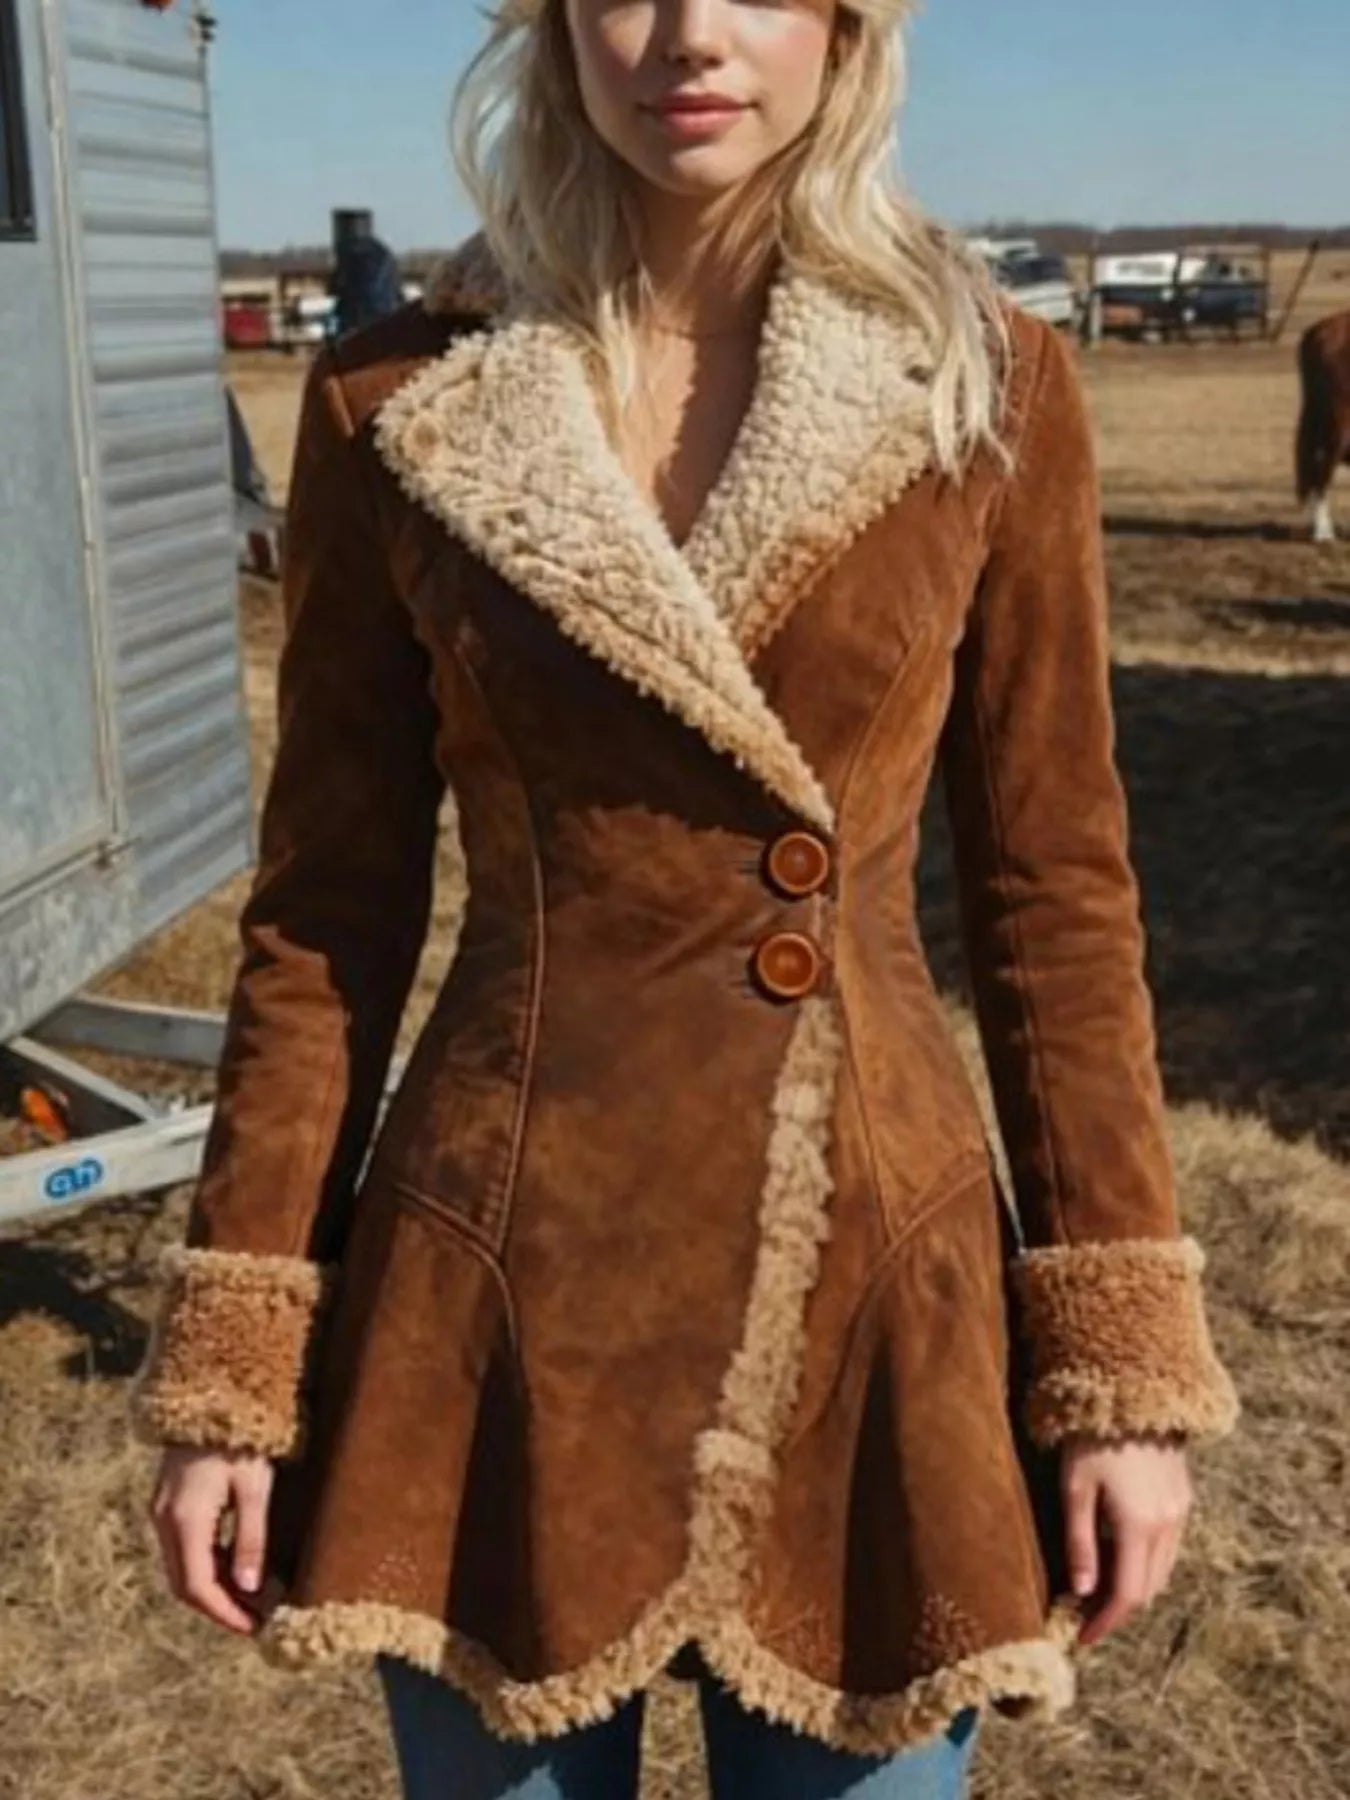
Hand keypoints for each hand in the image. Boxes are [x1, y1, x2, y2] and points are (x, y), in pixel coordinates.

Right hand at [148, 1445, 273, 1634]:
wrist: (210, 1393)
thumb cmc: (240, 1436)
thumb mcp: (254, 1486)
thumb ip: (251, 1538)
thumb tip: (249, 1588)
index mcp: (184, 1520)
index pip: (198, 1587)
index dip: (226, 1613)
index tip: (255, 1628)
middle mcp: (165, 1520)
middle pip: (185, 1584)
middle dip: (220, 1606)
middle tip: (258, 1618)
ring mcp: (162, 1511)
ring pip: (183, 1568)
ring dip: (215, 1587)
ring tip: (254, 1598)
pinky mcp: (169, 1502)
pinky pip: (184, 1548)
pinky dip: (209, 1565)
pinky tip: (238, 1566)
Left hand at [1061, 1433, 1192, 1647]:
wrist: (1132, 1388)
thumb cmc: (1092, 1436)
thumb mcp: (1075, 1488)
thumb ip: (1080, 1542)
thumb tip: (1081, 1593)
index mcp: (1140, 1526)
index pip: (1127, 1595)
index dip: (1105, 1623)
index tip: (1082, 1638)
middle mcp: (1168, 1524)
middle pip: (1148, 1588)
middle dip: (1118, 1609)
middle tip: (1084, 1616)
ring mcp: (1181, 1511)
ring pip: (1162, 1570)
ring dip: (1135, 1587)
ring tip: (1099, 1590)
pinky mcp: (1184, 1497)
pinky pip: (1169, 1547)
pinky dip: (1147, 1563)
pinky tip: (1121, 1555)